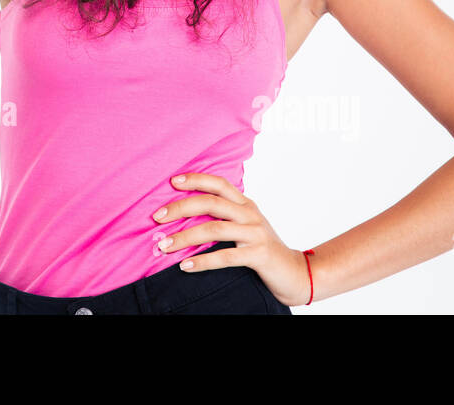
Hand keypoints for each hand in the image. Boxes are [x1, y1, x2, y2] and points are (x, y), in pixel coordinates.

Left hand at [152, 172, 312, 306]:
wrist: (297, 273)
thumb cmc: (264, 249)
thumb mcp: (247, 226)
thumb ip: (225, 217)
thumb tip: (187, 214)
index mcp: (246, 204)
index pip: (219, 184)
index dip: (196, 179)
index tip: (172, 181)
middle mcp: (250, 214)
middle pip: (211, 203)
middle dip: (181, 208)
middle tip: (157, 217)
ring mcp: (256, 233)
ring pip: (214, 228)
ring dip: (184, 237)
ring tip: (163, 245)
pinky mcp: (259, 254)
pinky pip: (225, 256)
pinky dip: (202, 261)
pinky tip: (185, 266)